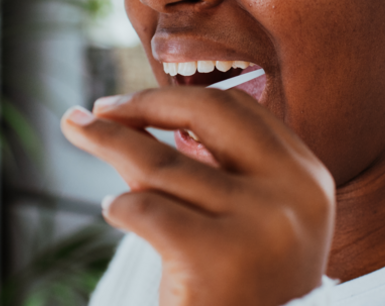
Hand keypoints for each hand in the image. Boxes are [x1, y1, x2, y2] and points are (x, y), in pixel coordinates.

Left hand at [60, 86, 334, 305]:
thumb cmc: (250, 293)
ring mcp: (258, 223)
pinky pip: (147, 209)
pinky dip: (119, 206)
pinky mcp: (216, 257)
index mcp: (306, 178)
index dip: (180, 98)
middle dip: (142, 103)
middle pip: (204, 116)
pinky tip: (114, 210)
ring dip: (107, 140)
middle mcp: (292, 193)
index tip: (137, 104)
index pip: (240, 109)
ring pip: (161, 163)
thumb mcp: (250, 223)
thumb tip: (137, 122)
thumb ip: (212, 173)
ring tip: (78, 130)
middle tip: (97, 108)